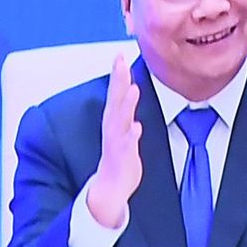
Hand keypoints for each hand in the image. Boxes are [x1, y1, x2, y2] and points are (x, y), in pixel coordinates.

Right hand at [85, 52, 143, 229]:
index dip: (117, 75)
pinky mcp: (120, 161)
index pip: (115, 94)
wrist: (110, 191)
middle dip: (118, 82)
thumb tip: (132, 104)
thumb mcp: (123, 136)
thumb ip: (127, 119)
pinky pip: (125, 148)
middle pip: (115, 102)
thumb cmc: (119, 162)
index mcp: (114, 122)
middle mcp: (112, 130)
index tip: (119, 55)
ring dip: (125, 106)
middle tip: (120, 62)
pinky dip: (129, 138)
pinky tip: (135, 128)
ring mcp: (116, 145)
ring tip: (131, 89)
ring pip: (119, 122)